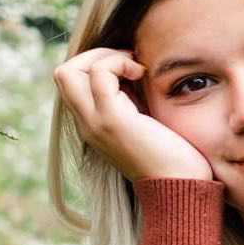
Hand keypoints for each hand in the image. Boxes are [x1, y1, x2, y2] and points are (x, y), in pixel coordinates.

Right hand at [53, 47, 213, 183]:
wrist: (181, 188)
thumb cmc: (174, 157)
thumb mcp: (144, 120)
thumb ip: (130, 99)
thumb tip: (132, 68)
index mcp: (94, 125)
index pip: (73, 84)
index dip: (96, 65)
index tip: (130, 69)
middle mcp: (88, 125)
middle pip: (62, 74)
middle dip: (93, 56)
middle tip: (128, 62)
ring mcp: (95, 123)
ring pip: (69, 71)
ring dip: (104, 57)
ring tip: (134, 67)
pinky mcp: (112, 120)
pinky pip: (100, 74)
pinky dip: (118, 62)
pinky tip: (141, 72)